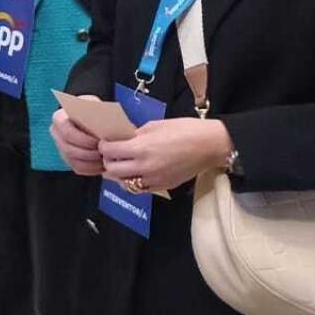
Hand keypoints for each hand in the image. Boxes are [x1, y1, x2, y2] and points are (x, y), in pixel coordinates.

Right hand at [51, 103, 104, 175]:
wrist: (102, 121)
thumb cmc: (101, 113)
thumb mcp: (99, 109)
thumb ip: (98, 117)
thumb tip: (100, 130)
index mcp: (60, 117)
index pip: (66, 132)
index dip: (83, 139)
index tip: (100, 141)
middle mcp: (56, 133)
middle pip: (69, 149)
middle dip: (89, 153)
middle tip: (105, 152)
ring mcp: (61, 147)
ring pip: (73, 161)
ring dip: (91, 162)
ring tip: (106, 158)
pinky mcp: (68, 158)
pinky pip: (78, 168)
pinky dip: (92, 168)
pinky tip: (103, 164)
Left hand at [99, 117, 232, 193]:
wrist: (211, 145)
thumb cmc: (186, 130)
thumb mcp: (156, 125)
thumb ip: (136, 134)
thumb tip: (122, 137)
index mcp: (142, 148)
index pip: (109, 152)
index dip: (103, 146)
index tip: (105, 142)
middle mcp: (145, 167)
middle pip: (112, 171)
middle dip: (107, 161)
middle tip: (111, 154)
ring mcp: (154, 179)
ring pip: (123, 183)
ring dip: (118, 174)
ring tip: (122, 164)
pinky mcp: (163, 186)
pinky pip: (139, 189)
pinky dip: (133, 182)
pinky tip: (136, 173)